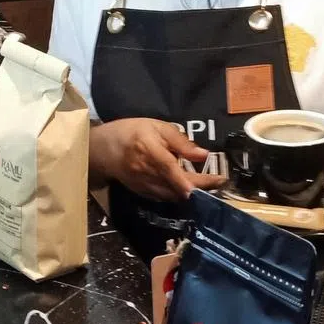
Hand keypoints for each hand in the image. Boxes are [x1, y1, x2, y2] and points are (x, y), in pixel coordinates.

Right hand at [89, 119, 225, 201]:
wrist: (103, 150)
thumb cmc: (132, 131)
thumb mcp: (156, 126)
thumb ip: (180, 141)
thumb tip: (204, 155)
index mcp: (150, 151)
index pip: (174, 169)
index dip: (195, 179)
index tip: (218, 180)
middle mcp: (147, 172)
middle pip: (178, 186)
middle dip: (202, 187)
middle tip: (219, 181)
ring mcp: (144, 186)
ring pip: (174, 196)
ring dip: (192, 192)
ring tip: (208, 184)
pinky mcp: (142, 193)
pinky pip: (165, 198)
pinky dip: (179, 194)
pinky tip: (188, 188)